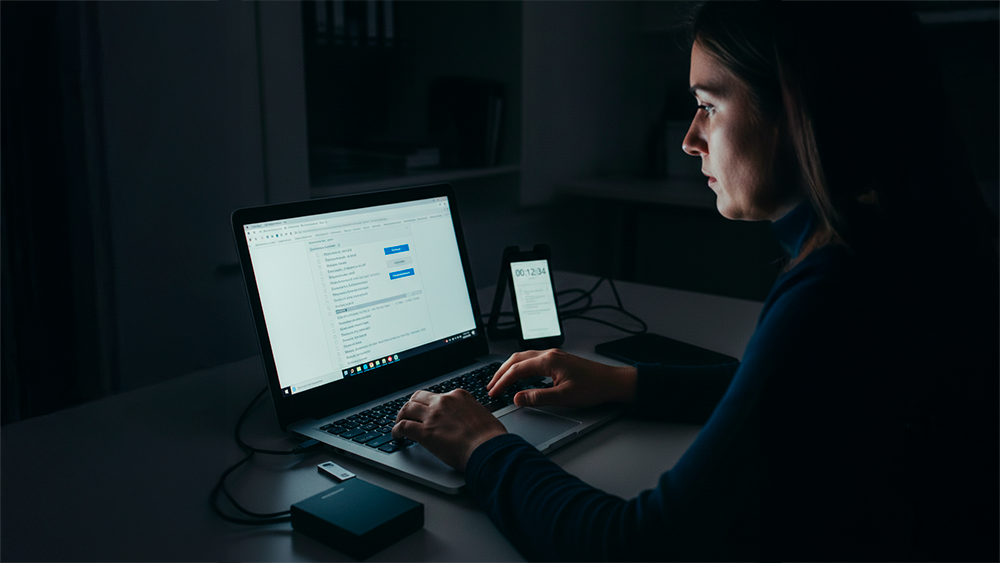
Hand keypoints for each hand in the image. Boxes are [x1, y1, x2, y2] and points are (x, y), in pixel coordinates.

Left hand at [392, 389, 506, 471]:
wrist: (489, 449)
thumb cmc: (491, 437)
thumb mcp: (482, 414)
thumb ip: (469, 413)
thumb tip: (465, 420)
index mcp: (459, 395)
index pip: (437, 395)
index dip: (429, 404)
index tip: (427, 411)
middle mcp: (444, 401)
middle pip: (418, 397)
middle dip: (411, 406)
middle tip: (409, 415)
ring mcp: (433, 415)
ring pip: (407, 408)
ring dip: (400, 416)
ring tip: (399, 424)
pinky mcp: (425, 431)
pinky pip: (403, 426)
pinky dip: (396, 430)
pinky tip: (396, 436)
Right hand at [487, 349, 637, 408]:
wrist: (612, 382)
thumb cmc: (593, 387)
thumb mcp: (563, 397)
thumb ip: (538, 397)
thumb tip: (517, 398)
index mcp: (548, 361)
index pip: (517, 370)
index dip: (502, 382)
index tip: (493, 392)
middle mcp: (549, 354)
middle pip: (516, 359)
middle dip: (501, 372)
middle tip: (490, 386)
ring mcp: (554, 356)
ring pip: (524, 358)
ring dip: (510, 369)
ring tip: (501, 382)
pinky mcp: (558, 360)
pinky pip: (532, 360)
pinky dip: (521, 368)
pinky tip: (521, 378)